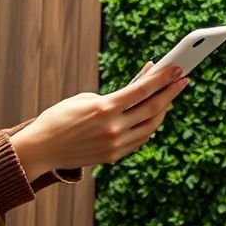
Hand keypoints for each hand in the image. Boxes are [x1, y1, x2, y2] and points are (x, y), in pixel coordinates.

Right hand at [9, 62, 188, 181]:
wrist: (42, 148)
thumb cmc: (60, 117)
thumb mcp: (85, 98)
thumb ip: (115, 95)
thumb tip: (140, 88)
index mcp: (104, 108)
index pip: (142, 90)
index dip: (162, 78)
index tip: (176, 68)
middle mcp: (113, 128)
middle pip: (153, 108)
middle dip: (170, 92)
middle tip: (183, 79)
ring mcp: (115, 144)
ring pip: (150, 126)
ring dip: (163, 110)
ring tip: (170, 96)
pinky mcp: (114, 156)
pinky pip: (139, 139)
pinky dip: (148, 126)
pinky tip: (153, 115)